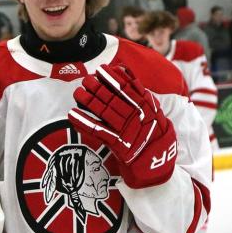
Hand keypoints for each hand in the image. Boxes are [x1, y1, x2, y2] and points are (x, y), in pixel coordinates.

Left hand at [68, 64, 177, 187]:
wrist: (159, 163)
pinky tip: (72, 114)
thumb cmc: (155, 135)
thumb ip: (141, 93)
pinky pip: (98, 131)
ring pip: (104, 112)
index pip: (128, 88)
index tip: (101, 69)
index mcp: (146, 107)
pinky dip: (84, 122)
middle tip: (86, 80)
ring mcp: (127, 131)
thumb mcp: (155, 111)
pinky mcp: (118, 145)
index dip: (113, 78)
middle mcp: (136, 116)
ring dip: (89, 101)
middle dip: (98, 87)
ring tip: (77, 93)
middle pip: (113, 98)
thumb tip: (124, 72)